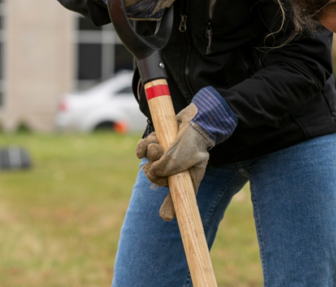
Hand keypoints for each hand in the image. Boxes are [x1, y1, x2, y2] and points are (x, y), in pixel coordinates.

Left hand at [136, 103, 213, 220]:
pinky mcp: (156, 143)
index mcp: (186, 179)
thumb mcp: (182, 158)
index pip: (179, 198)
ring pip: (148, 162)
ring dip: (150, 152)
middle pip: (156, 178)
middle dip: (154, 167)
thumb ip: (166, 167)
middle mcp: (174, 171)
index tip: (166, 217)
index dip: (171, 208)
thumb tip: (151, 171)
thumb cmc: (192, 141)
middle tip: (160, 153)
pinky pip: (142, 151)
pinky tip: (147, 143)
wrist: (194, 118)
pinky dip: (141, 148)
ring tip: (159, 143)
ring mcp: (164, 157)